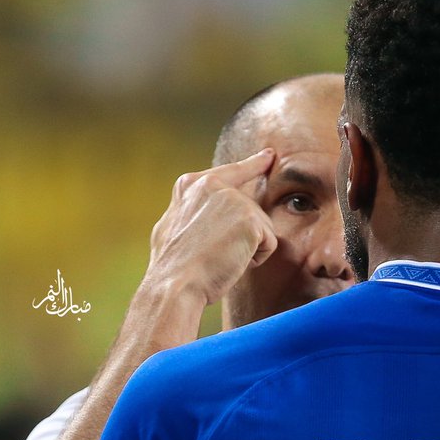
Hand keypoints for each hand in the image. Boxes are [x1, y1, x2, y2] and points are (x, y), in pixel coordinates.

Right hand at [144, 149, 279, 308]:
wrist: (175, 284)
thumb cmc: (171, 267)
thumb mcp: (171, 226)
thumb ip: (190, 209)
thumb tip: (194, 207)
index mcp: (191, 185)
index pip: (231, 171)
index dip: (253, 164)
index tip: (269, 155)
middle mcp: (213, 184)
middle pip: (251, 211)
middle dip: (242, 238)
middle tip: (214, 254)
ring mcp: (233, 199)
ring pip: (262, 228)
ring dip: (248, 249)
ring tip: (219, 258)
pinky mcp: (251, 218)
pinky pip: (269, 243)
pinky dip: (256, 259)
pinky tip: (232, 262)